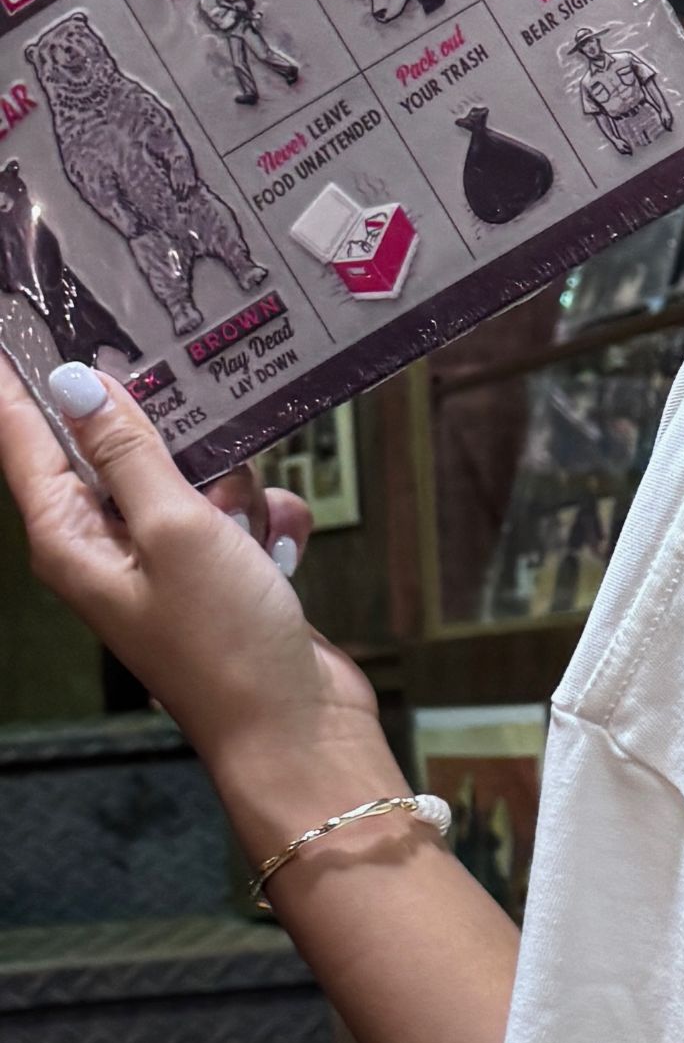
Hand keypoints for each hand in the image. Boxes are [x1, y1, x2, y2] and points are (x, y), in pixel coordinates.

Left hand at [0, 362, 389, 821]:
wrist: (297, 728)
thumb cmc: (224, 643)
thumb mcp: (174, 528)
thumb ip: (129, 450)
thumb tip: (78, 382)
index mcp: (69, 539)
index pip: (24, 438)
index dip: (20, 377)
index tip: (22, 314)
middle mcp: (106, 546)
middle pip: (113, 449)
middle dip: (162, 432)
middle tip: (193, 418)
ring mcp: (163, 560)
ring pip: (187, 475)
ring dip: (228, 485)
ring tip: (248, 522)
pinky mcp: (217, 571)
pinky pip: (236, 513)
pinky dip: (265, 522)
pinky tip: (281, 546)